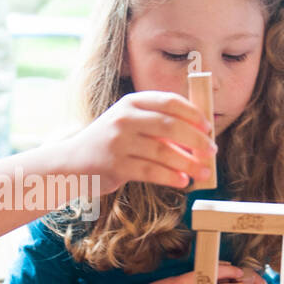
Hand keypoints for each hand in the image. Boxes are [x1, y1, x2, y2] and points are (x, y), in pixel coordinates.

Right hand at [63, 91, 215, 196]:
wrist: (72, 162)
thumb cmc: (110, 143)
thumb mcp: (129, 123)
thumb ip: (157, 125)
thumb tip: (199, 137)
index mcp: (131, 102)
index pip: (169, 102)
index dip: (193, 114)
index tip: (208, 127)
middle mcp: (124, 118)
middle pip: (170, 126)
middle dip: (196, 140)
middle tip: (211, 152)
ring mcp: (118, 142)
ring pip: (163, 151)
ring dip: (189, 163)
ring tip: (204, 172)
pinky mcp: (116, 165)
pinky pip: (151, 171)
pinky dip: (171, 177)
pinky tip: (183, 181)